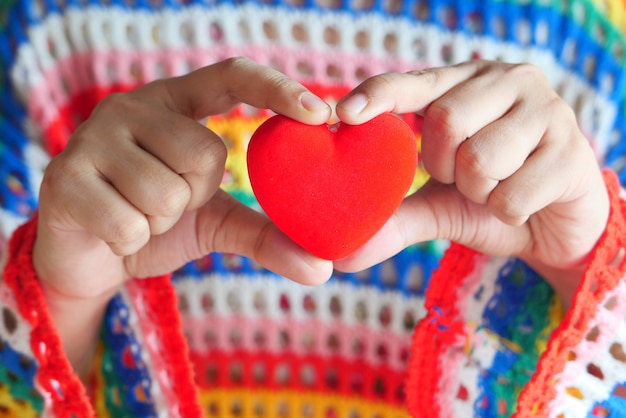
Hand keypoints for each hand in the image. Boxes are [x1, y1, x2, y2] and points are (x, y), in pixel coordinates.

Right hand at [34, 57, 333, 300]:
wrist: (88, 256)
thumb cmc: (155, 224)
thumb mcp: (215, 221)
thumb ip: (265, 235)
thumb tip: (322, 270)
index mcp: (175, 103)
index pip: (231, 75)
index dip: (276, 89)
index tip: (320, 113)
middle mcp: (132, 106)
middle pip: (204, 154)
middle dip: (195, 196)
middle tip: (167, 201)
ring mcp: (92, 136)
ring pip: (166, 193)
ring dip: (160, 221)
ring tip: (136, 212)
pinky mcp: (65, 176)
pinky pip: (129, 223)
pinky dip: (130, 240)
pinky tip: (110, 229)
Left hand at [334, 60, 608, 305]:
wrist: (557, 224)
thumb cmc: (491, 199)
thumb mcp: (438, 205)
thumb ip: (394, 219)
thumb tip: (340, 257)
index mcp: (464, 84)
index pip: (413, 81)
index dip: (379, 95)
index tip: (343, 114)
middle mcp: (507, 82)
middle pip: (445, 121)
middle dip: (443, 165)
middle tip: (464, 175)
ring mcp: (546, 109)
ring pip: (480, 158)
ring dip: (478, 191)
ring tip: (497, 185)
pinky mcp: (572, 148)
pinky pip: (513, 194)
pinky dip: (507, 211)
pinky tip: (526, 201)